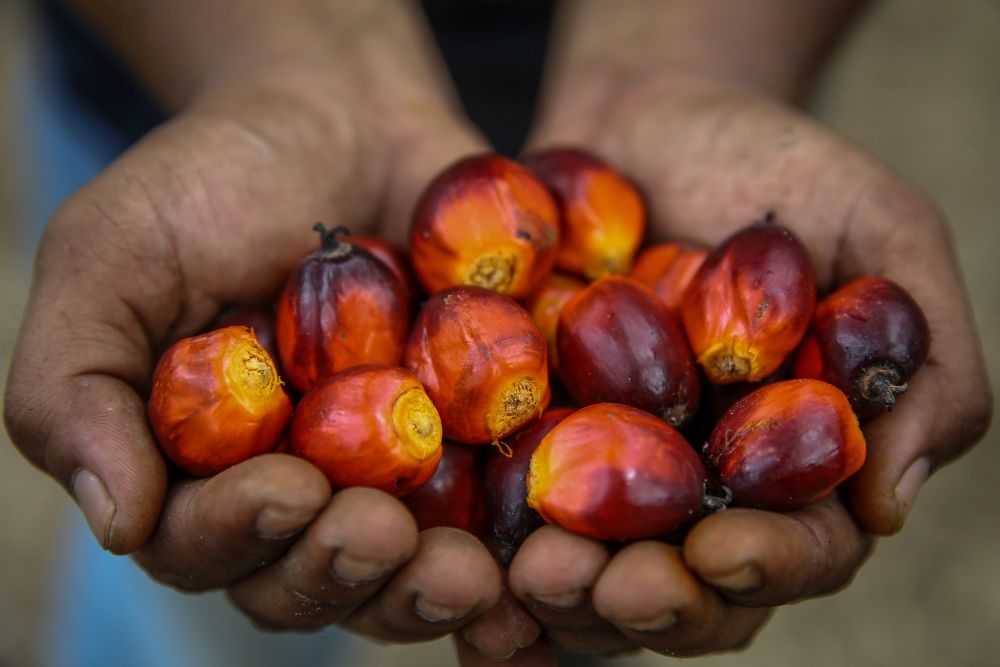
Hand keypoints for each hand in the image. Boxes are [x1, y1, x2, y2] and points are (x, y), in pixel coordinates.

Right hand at [1, 49, 514, 643]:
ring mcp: (392, 470)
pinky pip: (497, 508)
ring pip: (405, 571)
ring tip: (469, 569)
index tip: (290, 487)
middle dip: (346, 570)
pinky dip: (518, 539)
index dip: (242, 535)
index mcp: (201, 469)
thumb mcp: (113, 255)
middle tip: (384, 533)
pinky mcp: (472, 436)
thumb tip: (116, 522)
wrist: (339, 113)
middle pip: (314, 579)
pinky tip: (538, 540)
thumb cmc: (212, 180)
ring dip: (432, 586)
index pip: (207, 544)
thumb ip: (78, 382)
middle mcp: (299, 488)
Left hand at [505, 72, 991, 657]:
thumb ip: (923, 356)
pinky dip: (485, 548)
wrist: (652, 112)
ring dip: (563, 592)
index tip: (721, 549)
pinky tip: (467, 567)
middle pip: (684, 585)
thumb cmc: (780, 166)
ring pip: (590, 566)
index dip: (766, 565)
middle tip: (609, 586)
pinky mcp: (528, 434)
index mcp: (789, 462)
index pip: (796, 548)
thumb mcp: (883, 231)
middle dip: (650, 600)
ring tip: (530, 575)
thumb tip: (889, 503)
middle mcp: (698, 484)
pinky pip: (500, 506)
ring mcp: (608, 466)